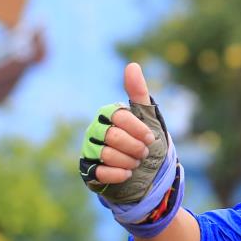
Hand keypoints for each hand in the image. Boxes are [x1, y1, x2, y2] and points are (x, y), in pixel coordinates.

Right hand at [78, 62, 183, 237]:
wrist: (148, 174)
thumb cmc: (146, 142)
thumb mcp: (147, 116)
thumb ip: (138, 92)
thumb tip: (132, 65)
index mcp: (108, 116)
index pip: (118, 117)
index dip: (136, 128)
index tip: (150, 138)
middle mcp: (95, 131)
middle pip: (112, 136)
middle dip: (134, 147)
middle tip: (144, 153)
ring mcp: (90, 151)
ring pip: (106, 154)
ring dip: (129, 161)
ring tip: (136, 163)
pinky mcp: (89, 172)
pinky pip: (100, 172)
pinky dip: (118, 174)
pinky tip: (128, 174)